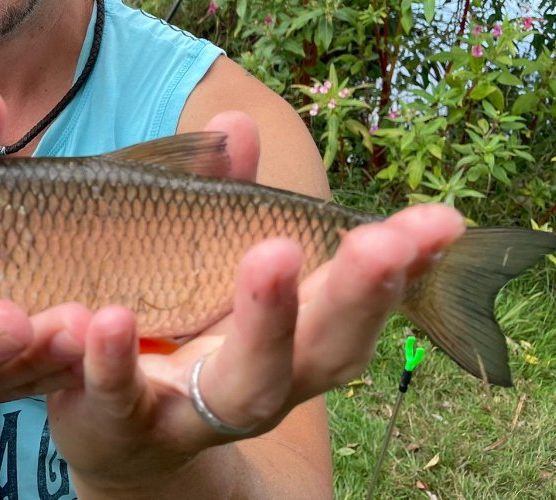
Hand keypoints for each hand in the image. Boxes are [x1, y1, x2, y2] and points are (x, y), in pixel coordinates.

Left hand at [45, 111, 464, 496]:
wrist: (112, 434)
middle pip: (324, 348)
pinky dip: (116, 360)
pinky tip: (112, 317)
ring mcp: (196, 408)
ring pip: (246, 383)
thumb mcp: (194, 259)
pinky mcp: (123, 423)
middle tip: (380, 240)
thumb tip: (237, 122)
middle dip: (356, 293)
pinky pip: (120, 396)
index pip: (355, 299)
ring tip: (272, 254)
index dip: (404, 266)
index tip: (443, 221)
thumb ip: (216, 195)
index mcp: (290, 332)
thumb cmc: (172, 327)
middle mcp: (263, 379)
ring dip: (266, 322)